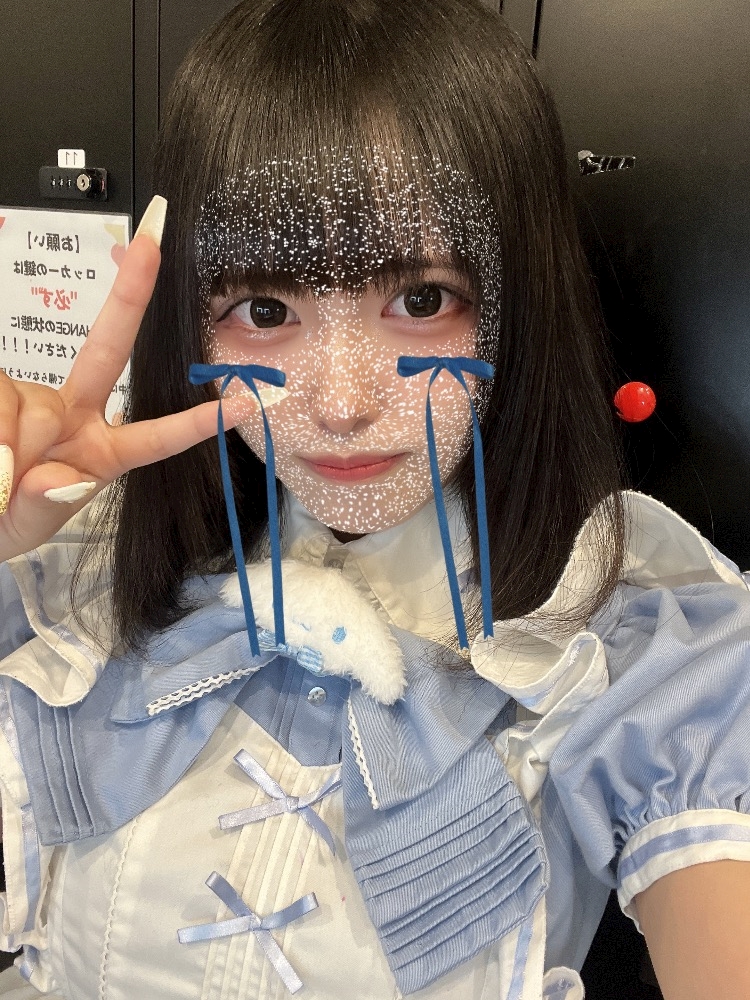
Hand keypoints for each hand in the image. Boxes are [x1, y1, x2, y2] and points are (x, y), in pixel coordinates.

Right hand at [0, 196, 233, 562]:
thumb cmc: (3, 522)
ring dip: (4, 446)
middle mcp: (75, 414)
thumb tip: (57, 478)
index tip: (245, 402)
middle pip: (108, 349)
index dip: (198, 423)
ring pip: (24, 406)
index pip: (156, 437)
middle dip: (131, 294)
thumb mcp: (29, 524)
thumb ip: (49, 502)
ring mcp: (34, 398)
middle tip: (151, 240)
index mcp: (102, 453)